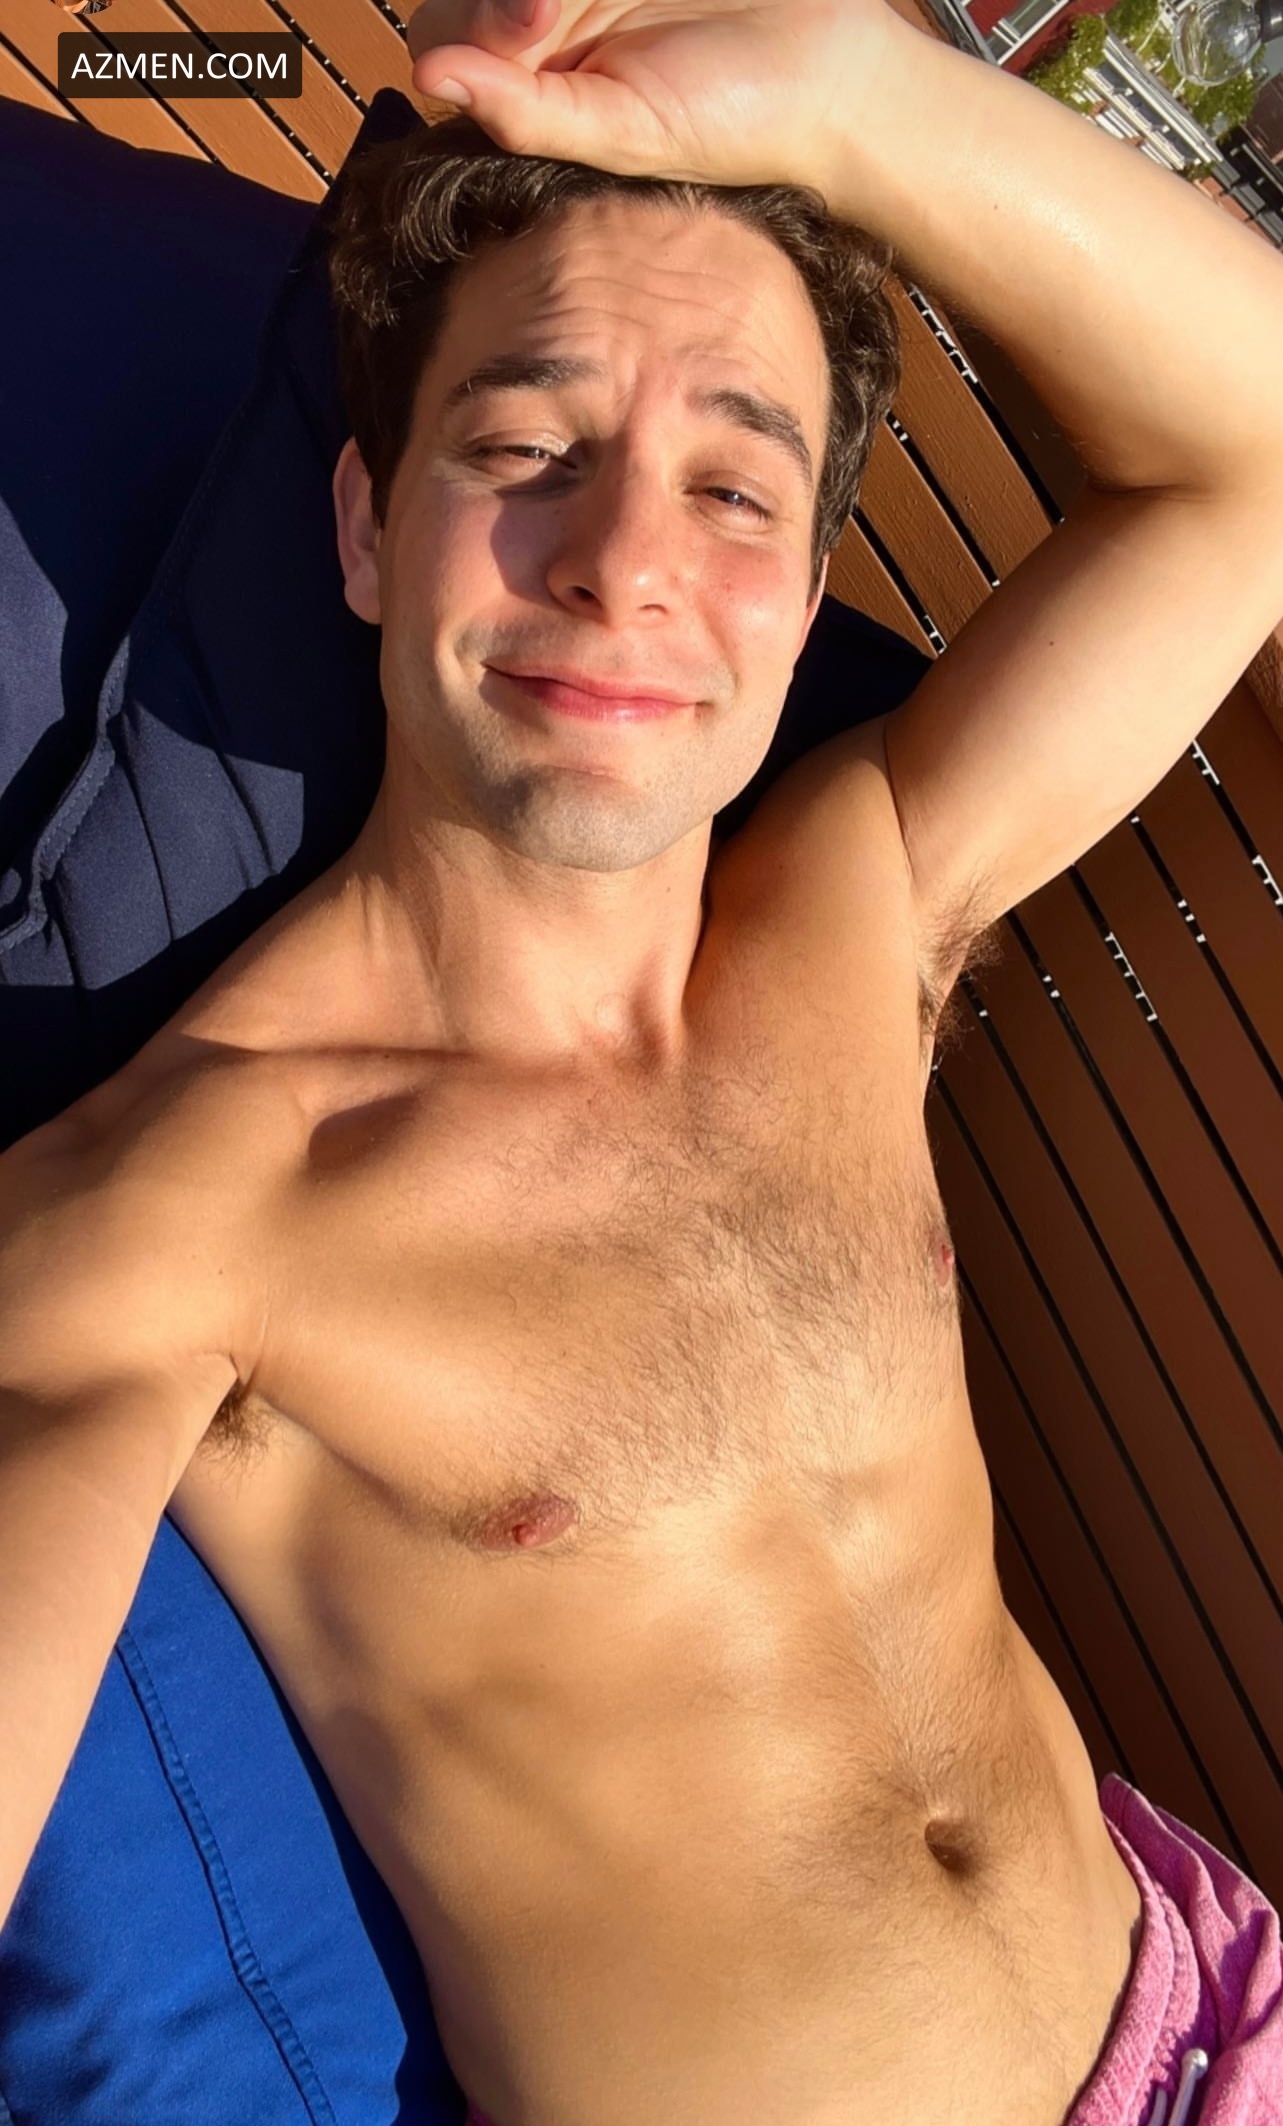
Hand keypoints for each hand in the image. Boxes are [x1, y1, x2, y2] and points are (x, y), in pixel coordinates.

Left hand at [406, 0, 905, 194]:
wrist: (829, 73)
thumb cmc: (729, 123)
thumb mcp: (623, 133)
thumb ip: (527, 113)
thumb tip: (431, 76)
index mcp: (534, 81)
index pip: (450, 38)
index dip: (472, 25)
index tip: (534, 23)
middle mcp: (548, 22)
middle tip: (552, 4)